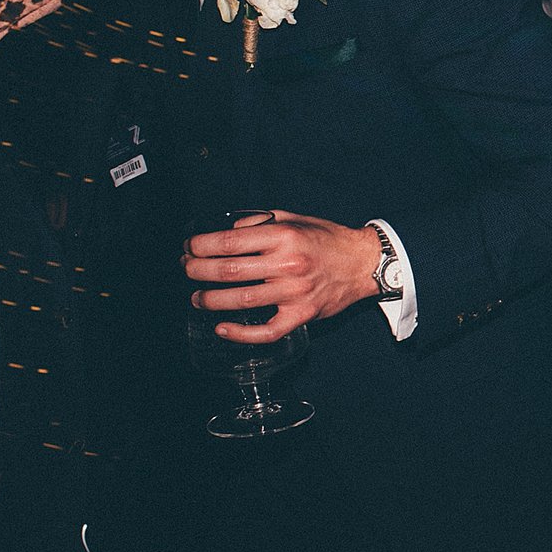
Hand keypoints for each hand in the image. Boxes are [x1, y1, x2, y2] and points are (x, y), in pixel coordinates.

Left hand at [184, 210, 383, 341]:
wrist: (364, 263)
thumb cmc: (327, 239)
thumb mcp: (294, 218)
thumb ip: (259, 222)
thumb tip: (226, 232)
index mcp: (284, 237)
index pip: (229, 242)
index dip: (200, 246)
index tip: (189, 248)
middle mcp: (288, 264)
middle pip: (228, 270)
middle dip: (196, 271)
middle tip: (187, 270)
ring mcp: (295, 292)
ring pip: (241, 300)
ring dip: (210, 300)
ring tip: (197, 298)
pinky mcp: (301, 314)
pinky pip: (267, 331)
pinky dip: (241, 333)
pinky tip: (222, 329)